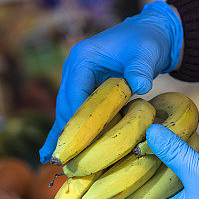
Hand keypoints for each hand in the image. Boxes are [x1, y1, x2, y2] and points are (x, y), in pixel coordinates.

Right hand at [40, 1, 182, 162]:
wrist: (149, 36)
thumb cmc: (147, 42)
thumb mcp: (146, 53)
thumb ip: (140, 68)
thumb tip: (139, 86)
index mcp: (82, 58)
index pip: (75, 95)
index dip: (78, 121)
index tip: (82, 146)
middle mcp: (73, 70)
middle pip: (66, 107)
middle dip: (68, 134)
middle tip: (67, 162)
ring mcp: (77, 81)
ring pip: (67, 113)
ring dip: (65, 136)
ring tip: (53, 162)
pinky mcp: (84, 91)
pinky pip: (74, 114)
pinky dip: (67, 131)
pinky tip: (49, 153)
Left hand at [71, 125, 198, 198]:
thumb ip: (175, 152)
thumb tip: (148, 128)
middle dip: (102, 196)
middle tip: (76, 179)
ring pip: (141, 197)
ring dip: (122, 184)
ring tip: (98, 167)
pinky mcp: (190, 197)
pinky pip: (159, 187)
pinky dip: (145, 174)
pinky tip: (136, 156)